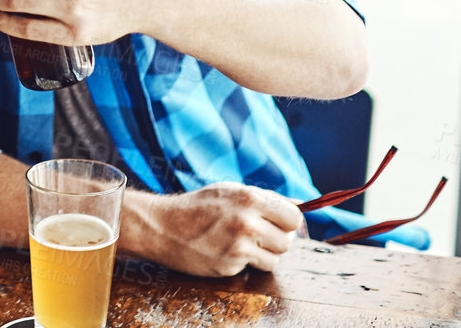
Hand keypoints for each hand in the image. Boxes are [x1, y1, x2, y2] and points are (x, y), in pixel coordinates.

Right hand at [130, 183, 303, 275]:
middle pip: (288, 241)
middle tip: (256, 235)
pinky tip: (225, 250)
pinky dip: (244, 262)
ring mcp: (239, 245)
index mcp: (249, 198)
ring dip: (263, 254)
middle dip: (276, 240)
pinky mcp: (230, 265)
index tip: (280, 225)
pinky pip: (253, 267)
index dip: (289, 223)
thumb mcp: (229, 192)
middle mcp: (247, 221)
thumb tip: (299, 208)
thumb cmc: (196, 207)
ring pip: (275, 258)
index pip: (294, 218)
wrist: (161, 226)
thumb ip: (263, 199)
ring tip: (241, 243)